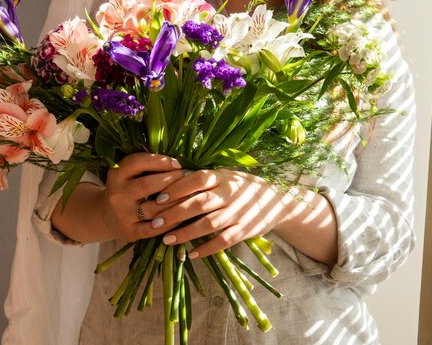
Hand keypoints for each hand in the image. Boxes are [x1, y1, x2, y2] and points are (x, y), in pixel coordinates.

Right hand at [102, 153, 184, 240]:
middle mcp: (117, 194)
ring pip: (153, 208)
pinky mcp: (129, 232)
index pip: (138, 162)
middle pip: (147, 184)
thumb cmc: (126, 189)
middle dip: (170, 180)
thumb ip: (147, 167)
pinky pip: (154, 229)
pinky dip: (170, 222)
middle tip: (186, 178)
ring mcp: (122, 214)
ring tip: (189, 196)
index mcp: (116, 174)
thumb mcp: (128, 174)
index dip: (160, 161)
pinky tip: (182, 216)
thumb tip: (179, 164)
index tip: (178, 164)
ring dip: (175, 202)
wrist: (105, 216)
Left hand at [138, 169, 289, 257]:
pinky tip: (191, 254)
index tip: (158, 197)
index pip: (197, 179)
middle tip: (155, 222)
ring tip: (167, 239)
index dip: (177, 188)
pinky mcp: (245, 230)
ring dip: (186, 232)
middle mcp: (229, 194)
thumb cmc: (240, 186)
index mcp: (221, 177)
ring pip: (209, 224)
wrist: (276, 199)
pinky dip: (207, 248)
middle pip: (199, 203)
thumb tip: (168, 180)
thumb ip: (201, 180)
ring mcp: (238, 212)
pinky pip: (224, 241)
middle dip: (175, 213)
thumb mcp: (223, 176)